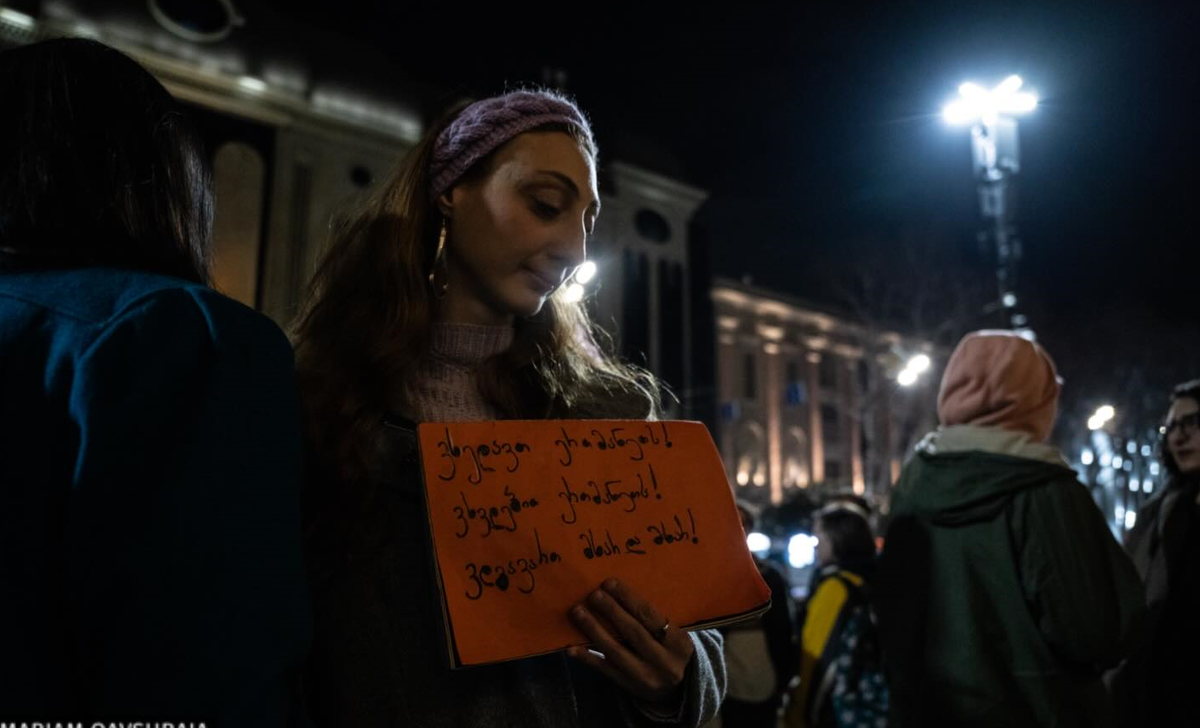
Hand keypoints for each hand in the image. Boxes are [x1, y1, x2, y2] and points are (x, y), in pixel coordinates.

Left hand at [566, 577, 694, 706]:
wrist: (679, 689)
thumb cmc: (671, 651)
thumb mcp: (673, 636)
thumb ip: (654, 620)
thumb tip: (618, 592)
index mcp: (678, 643)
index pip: (650, 616)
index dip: (628, 598)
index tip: (609, 582)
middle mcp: (664, 662)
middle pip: (633, 632)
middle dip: (611, 611)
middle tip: (593, 594)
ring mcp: (645, 676)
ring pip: (616, 651)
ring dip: (594, 630)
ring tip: (578, 612)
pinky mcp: (629, 686)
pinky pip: (605, 670)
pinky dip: (588, 657)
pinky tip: (572, 648)